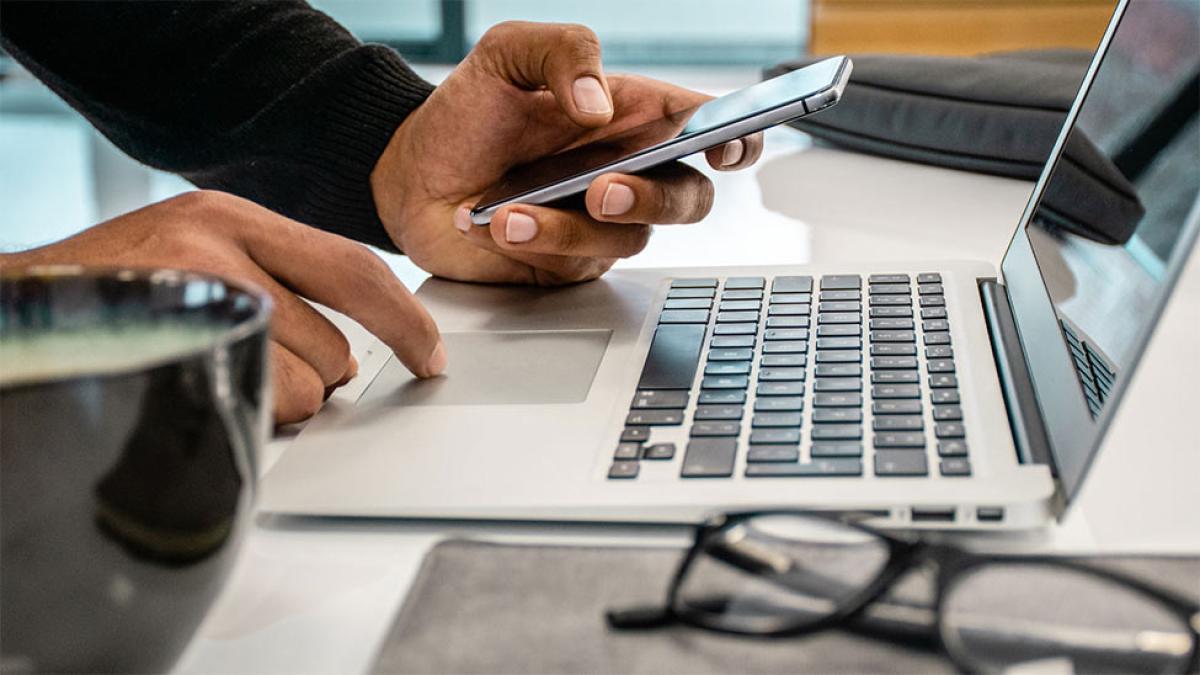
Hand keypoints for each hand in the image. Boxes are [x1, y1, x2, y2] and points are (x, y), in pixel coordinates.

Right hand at [0, 191, 443, 423]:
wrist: (17, 310)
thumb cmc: (115, 291)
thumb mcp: (195, 253)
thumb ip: (275, 282)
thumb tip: (354, 355)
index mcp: (233, 216)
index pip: (355, 268)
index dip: (406, 320)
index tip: (431, 355)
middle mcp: (217, 243)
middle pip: (336, 345)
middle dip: (318, 379)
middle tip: (264, 372)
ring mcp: (192, 293)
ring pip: (303, 385)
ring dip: (278, 403)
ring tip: (216, 379)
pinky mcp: (171, 343)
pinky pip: (257, 406)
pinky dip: (246, 418)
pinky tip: (201, 395)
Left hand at [371, 21, 762, 285]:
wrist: (408, 173)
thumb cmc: (467, 112)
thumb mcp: (507, 53)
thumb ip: (564, 51)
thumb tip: (601, 103)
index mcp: (633, 116)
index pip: (708, 127)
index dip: (737, 139)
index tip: (726, 147)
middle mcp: (629, 172)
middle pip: (690, 198)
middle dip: (654, 198)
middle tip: (602, 189)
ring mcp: (601, 224)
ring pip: (630, 239)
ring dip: (570, 227)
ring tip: (510, 210)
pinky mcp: (568, 263)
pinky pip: (576, 264)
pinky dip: (536, 244)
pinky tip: (494, 223)